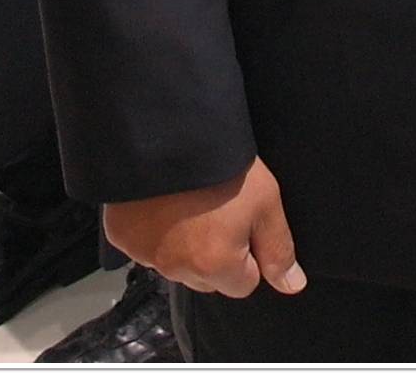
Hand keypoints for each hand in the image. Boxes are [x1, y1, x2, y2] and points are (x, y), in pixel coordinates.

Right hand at [106, 161, 304, 301]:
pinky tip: (161, 203)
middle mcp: (178, 269)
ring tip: (188, 201)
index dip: (248, 252)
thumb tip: (292, 286)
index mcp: (216, 266)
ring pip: (176, 264)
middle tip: (215, 209)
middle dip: (214, 254)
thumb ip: (279, 249)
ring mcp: (146, 255)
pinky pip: (145, 247)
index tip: (241, 220)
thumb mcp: (265, 202)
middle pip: (208, 278)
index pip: (243, 283)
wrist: (168, 130)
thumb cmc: (221, 163)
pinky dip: (153, 232)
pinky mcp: (122, 238)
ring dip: (183, 244)